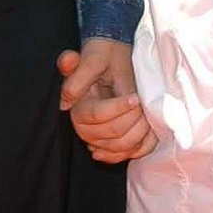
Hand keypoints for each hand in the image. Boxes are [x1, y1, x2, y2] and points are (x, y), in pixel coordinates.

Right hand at [58, 45, 154, 161]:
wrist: (112, 61)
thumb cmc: (103, 58)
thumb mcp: (92, 58)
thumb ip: (78, 72)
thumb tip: (65, 90)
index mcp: (77, 107)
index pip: (97, 115)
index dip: (119, 108)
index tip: (135, 98)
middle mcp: (84, 128)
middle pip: (111, 134)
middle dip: (132, 120)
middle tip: (144, 103)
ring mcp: (98, 139)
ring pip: (120, 147)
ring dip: (139, 133)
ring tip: (147, 115)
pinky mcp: (111, 144)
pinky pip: (127, 155)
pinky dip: (140, 148)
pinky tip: (147, 132)